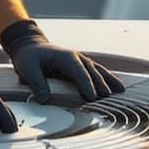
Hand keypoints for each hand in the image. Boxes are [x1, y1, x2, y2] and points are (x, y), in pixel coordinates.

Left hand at [0, 20, 124, 103]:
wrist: (30, 46)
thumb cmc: (29, 57)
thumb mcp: (27, 68)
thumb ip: (36, 82)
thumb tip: (44, 99)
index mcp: (66, 57)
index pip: (79, 73)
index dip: (87, 85)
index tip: (93, 97)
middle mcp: (77, 58)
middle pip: (92, 73)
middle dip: (101, 86)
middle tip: (108, 101)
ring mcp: (82, 61)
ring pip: (99, 71)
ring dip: (109, 82)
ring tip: (121, 93)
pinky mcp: (83, 67)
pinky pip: (98, 73)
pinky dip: (109, 80)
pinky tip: (118, 88)